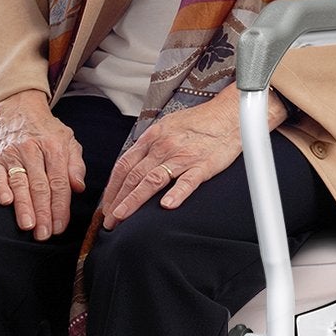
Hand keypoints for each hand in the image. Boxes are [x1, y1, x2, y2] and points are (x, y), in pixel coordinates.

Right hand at [0, 90, 85, 238]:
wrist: (19, 109)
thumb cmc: (47, 132)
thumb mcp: (69, 142)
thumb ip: (76, 165)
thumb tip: (79, 187)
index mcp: (55, 147)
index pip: (59, 182)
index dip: (60, 206)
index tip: (60, 226)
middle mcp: (33, 149)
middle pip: (40, 185)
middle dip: (43, 212)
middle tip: (44, 234)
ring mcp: (13, 152)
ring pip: (20, 182)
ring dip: (24, 206)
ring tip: (28, 226)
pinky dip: (0, 187)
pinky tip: (5, 201)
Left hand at [101, 86, 286, 224]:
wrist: (229, 115)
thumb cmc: (199, 122)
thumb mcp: (167, 126)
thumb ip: (151, 145)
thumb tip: (134, 164)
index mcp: (153, 137)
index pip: (124, 165)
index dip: (112, 187)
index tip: (106, 205)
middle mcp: (163, 147)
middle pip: (133, 176)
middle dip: (117, 200)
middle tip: (109, 220)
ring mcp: (182, 157)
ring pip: (152, 180)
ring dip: (134, 200)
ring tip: (122, 217)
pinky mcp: (203, 165)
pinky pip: (188, 181)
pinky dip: (176, 193)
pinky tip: (166, 206)